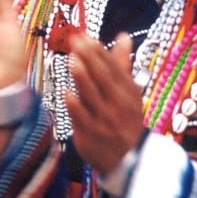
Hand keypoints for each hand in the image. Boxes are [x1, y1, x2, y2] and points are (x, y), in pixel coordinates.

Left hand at [66, 32, 145, 174]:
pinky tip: (65, 92)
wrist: (131, 161)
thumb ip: (122, 64)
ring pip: (93, 96)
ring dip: (82, 78)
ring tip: (71, 60)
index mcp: (127, 91)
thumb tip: (123, 36)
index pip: (113, 67)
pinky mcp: (91, 135)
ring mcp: (104, 120)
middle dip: (89, 58)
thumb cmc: (126, 120)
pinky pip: (82, 118)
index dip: (99, 51)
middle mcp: (118, 104)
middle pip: (103, 78)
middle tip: (75, 41)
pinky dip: (75, 106)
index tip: (85, 36)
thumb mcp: (128, 92)